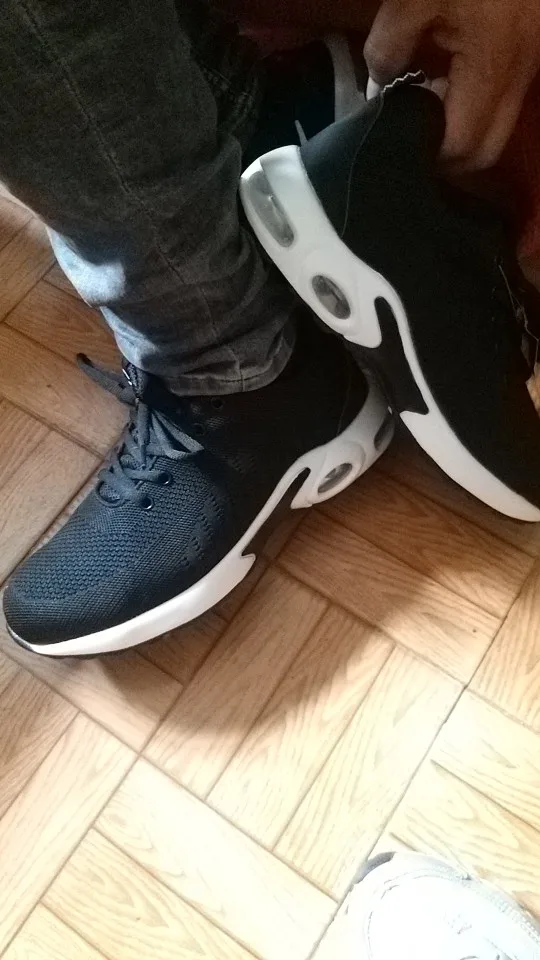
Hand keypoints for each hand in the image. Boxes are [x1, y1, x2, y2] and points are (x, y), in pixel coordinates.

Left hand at [363, 0, 539, 168]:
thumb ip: (388, 49)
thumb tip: (380, 87)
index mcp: (493, 68)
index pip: (463, 148)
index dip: (428, 153)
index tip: (399, 133)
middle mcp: (521, 75)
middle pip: (485, 151)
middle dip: (447, 152)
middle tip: (413, 123)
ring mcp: (531, 63)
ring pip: (497, 125)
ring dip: (460, 124)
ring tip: (425, 94)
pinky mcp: (532, 47)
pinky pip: (503, 95)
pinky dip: (473, 98)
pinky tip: (446, 70)